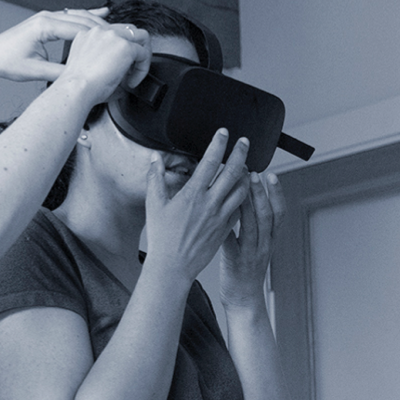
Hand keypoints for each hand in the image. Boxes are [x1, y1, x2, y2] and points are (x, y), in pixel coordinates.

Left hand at [0, 8, 143, 84]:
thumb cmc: (6, 63)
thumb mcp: (35, 72)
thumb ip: (58, 72)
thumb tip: (78, 77)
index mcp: (44, 27)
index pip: (79, 29)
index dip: (100, 37)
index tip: (118, 43)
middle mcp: (46, 18)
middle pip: (83, 20)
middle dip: (105, 28)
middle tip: (125, 35)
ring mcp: (46, 18)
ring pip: (79, 16)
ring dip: (98, 22)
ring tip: (119, 27)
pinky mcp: (46, 22)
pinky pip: (72, 17)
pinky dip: (87, 17)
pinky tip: (101, 14)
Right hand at [59, 18, 150, 98]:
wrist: (75, 89)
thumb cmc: (77, 85)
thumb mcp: (87, 66)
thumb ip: (101, 59)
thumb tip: (118, 69)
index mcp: (88, 34)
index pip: (113, 33)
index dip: (119, 50)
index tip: (117, 67)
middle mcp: (100, 31)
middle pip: (128, 30)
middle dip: (134, 49)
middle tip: (131, 69)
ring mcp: (113, 36)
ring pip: (141, 37)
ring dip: (142, 56)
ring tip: (135, 73)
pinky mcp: (125, 46)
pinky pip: (144, 54)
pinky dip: (142, 69)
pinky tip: (131, 82)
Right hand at [145, 129, 250, 285]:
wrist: (173, 266)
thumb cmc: (161, 238)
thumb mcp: (153, 205)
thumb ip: (155, 179)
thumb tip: (155, 160)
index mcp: (192, 195)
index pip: (210, 162)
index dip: (218, 144)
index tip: (223, 133)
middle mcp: (210, 203)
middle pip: (233, 172)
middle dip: (241, 153)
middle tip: (245, 142)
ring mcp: (221, 216)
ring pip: (242, 189)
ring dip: (246, 175)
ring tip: (246, 166)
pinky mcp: (226, 228)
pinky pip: (240, 208)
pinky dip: (244, 196)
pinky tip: (242, 192)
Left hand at [220, 171, 285, 308]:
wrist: (244, 300)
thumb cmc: (245, 272)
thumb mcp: (255, 247)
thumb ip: (252, 227)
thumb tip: (244, 202)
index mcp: (269, 240)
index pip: (278, 213)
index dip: (277, 194)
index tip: (271, 175)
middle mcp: (263, 245)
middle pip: (267, 215)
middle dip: (261, 193)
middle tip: (254, 173)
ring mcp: (251, 254)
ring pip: (253, 226)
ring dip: (248, 204)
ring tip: (240, 188)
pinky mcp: (235, 262)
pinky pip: (232, 241)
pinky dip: (226, 227)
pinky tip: (217, 214)